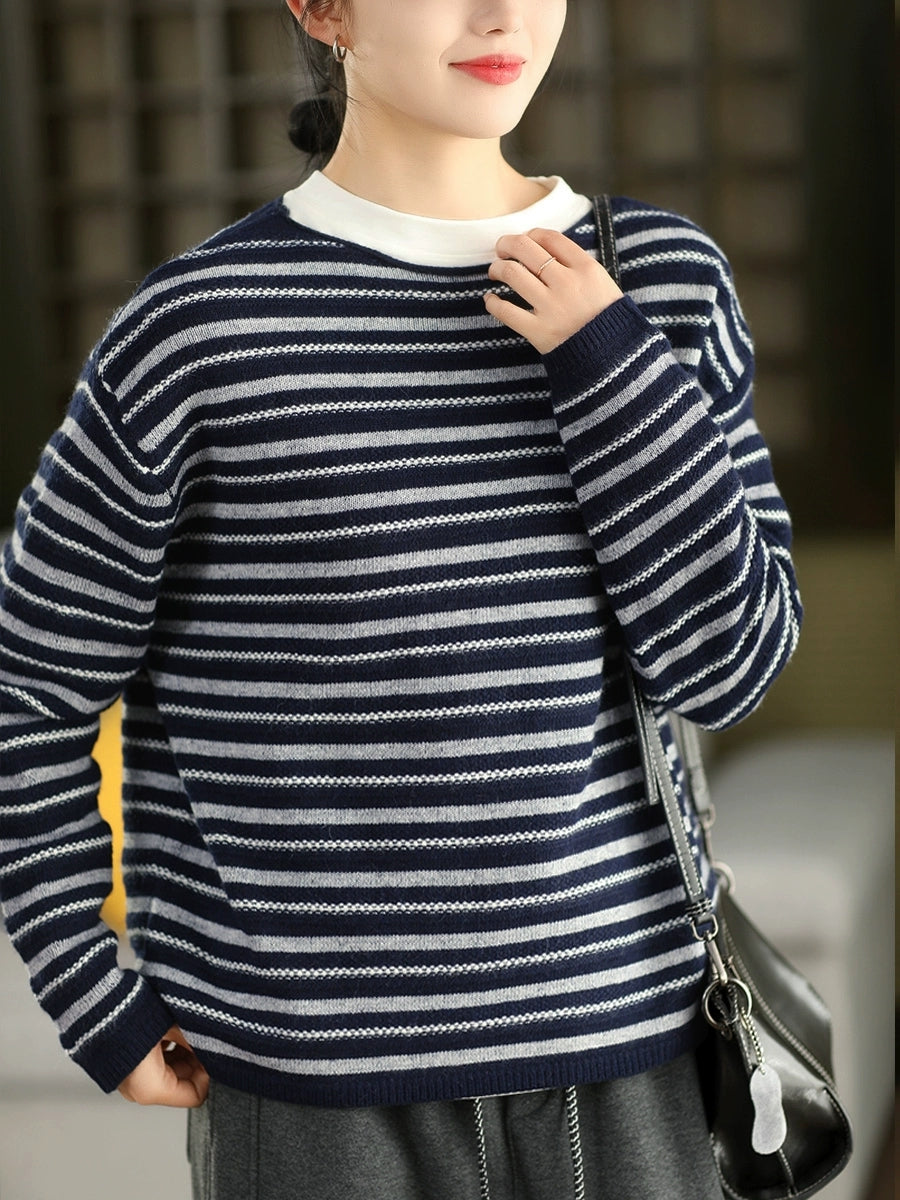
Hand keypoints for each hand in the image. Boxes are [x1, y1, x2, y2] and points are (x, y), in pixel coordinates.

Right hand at [118, 1025, 208, 1106]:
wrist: (96, 1004)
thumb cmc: (133, 1017)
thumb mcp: (174, 1027)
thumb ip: (197, 1041)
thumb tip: (217, 1044)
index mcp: (150, 1089)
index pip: (195, 1095)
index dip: (209, 1074)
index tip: (216, 1053)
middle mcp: (140, 1090)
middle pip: (183, 1083)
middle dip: (197, 1062)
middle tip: (206, 1038)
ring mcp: (132, 1079)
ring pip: (171, 1071)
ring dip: (184, 1054)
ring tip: (190, 1030)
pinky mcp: (127, 1064)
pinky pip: (157, 1063)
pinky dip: (169, 1049)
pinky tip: (174, 1029)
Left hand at [484, 228, 622, 353]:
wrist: (613, 356)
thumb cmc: (607, 318)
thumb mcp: (602, 283)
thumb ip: (577, 265)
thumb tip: (545, 250)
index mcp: (585, 268)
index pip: (550, 238)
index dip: (531, 234)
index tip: (525, 239)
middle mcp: (567, 284)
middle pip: (526, 249)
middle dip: (507, 244)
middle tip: (501, 249)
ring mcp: (551, 307)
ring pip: (512, 274)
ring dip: (497, 268)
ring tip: (495, 271)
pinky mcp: (538, 331)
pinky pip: (506, 312)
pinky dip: (493, 302)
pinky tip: (490, 299)